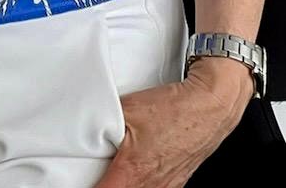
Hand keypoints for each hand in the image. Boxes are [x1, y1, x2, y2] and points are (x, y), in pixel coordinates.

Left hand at [92, 59, 251, 187]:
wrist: (209, 106)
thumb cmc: (173, 109)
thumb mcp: (126, 109)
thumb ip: (102, 123)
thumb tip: (84, 128)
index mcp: (132, 171)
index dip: (89, 187)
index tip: (76, 182)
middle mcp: (152, 185)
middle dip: (106, 185)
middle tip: (94, 175)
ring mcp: (167, 186)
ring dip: (124, 184)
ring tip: (113, 173)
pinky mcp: (177, 181)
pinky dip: (141, 184)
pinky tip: (136, 172)